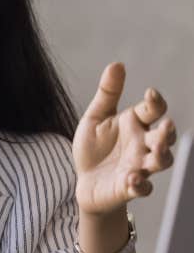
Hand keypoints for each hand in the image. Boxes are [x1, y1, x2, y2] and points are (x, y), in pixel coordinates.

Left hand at [73, 62, 175, 214]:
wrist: (85, 180)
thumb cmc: (94, 147)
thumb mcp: (96, 118)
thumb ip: (107, 94)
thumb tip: (117, 64)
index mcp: (135, 124)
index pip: (153, 110)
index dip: (155, 102)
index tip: (150, 94)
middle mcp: (143, 144)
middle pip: (165, 137)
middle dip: (167, 133)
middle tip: (164, 127)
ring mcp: (139, 166)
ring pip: (161, 161)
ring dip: (161, 156)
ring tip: (155, 150)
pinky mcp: (130, 187)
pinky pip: (142, 188)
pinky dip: (140, 185)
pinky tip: (132, 179)